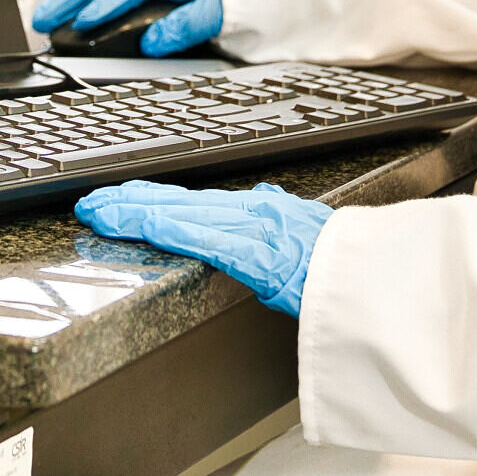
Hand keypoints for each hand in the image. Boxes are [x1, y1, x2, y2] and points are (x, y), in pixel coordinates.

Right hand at [31, 0, 221, 56]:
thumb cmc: (236, 1)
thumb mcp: (218, 15)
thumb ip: (186, 27)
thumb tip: (152, 42)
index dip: (108, 3)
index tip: (85, 21)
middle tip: (42, 19)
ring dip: (72, 2)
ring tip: (44, 20)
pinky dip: (87, 7)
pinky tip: (68, 20)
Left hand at [76, 181, 331, 314]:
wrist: (386, 279)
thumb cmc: (351, 264)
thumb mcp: (313, 230)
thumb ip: (284, 214)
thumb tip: (267, 197)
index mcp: (263, 213)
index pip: (194, 203)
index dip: (153, 200)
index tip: (119, 200)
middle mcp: (255, 214)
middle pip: (180, 203)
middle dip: (130, 203)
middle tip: (91, 202)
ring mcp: (258, 233)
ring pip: (185, 216)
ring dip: (136, 213)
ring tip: (99, 212)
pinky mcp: (263, 257)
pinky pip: (211, 241)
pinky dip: (175, 229)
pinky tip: (146, 224)